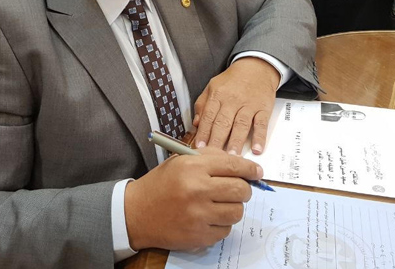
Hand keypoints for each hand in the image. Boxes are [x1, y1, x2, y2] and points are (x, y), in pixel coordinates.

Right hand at [124, 149, 261, 250]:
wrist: (137, 213)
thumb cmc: (161, 184)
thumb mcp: (180, 162)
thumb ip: (210, 158)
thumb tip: (242, 165)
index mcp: (192, 167)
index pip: (234, 166)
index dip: (250, 169)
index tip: (257, 172)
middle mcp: (197, 190)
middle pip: (241, 190)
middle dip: (244, 189)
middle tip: (238, 189)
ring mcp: (198, 215)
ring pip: (237, 212)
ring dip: (233, 208)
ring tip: (220, 204)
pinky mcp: (199, 236)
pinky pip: (226, 230)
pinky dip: (221, 224)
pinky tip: (208, 218)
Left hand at [193, 57, 279, 154]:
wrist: (256, 67)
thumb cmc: (232, 80)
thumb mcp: (212, 87)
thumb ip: (202, 105)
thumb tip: (196, 124)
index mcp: (218, 95)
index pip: (208, 117)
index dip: (203, 133)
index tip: (199, 148)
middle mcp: (232, 100)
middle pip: (223, 123)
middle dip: (217, 141)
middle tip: (213, 157)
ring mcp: (249, 105)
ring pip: (241, 125)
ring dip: (236, 141)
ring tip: (232, 157)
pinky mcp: (263, 108)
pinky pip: (262, 124)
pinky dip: (260, 137)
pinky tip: (258, 149)